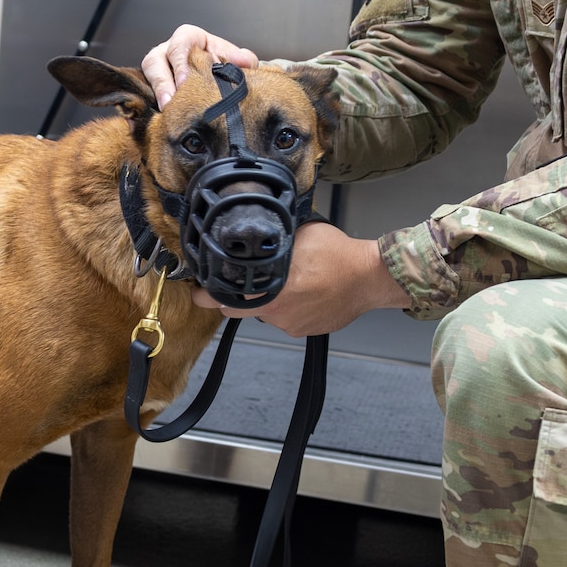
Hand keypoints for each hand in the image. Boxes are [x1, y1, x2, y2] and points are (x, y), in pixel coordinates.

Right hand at [141, 24, 258, 109]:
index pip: (179, 44)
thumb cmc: (223, 65)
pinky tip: (149, 121)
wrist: (219, 81)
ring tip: (164, 112)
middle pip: (155, 61)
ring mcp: (157, 69)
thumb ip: (242, 59)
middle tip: (170, 102)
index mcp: (188, 39)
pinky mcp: (152, 87)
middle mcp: (167, 51)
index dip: (180, 62)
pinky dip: (146, 107)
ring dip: (155, 95)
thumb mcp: (235, 59)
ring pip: (147, 77)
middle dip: (162, 83)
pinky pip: (143, 95)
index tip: (185, 80)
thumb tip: (245, 62)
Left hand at [193, 222, 410, 336]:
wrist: (369, 278)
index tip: (197, 292)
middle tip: (241, 283)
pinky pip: (287, 319)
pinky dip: (288, 308)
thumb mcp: (299, 235)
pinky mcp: (304, 331)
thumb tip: (253, 235)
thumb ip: (273, 240)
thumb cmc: (337, 254)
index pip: (226, 298)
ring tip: (288, 283)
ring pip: (266, 312)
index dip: (208, 295)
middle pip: (241, 308)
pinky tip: (303, 293)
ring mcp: (290, 324)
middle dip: (236, 297)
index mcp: (272, 288)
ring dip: (268, 300)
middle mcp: (277, 311)